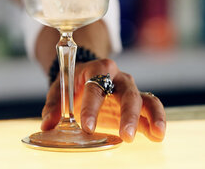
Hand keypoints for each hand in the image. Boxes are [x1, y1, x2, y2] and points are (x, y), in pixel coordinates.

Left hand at [41, 58, 166, 141]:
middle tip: (125, 135)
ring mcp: (130, 89)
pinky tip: (158, 136)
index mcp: (97, 68)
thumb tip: (47, 125)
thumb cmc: (72, 83)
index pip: (95, 87)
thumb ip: (54, 106)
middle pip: (127, 93)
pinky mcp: (138, 102)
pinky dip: (157, 121)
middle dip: (128, 115)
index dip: (91, 107)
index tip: (87, 127)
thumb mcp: (59, 89)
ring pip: (146, 99)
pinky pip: (152, 108)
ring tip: (157, 134)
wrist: (85, 76)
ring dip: (153, 117)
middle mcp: (117, 77)